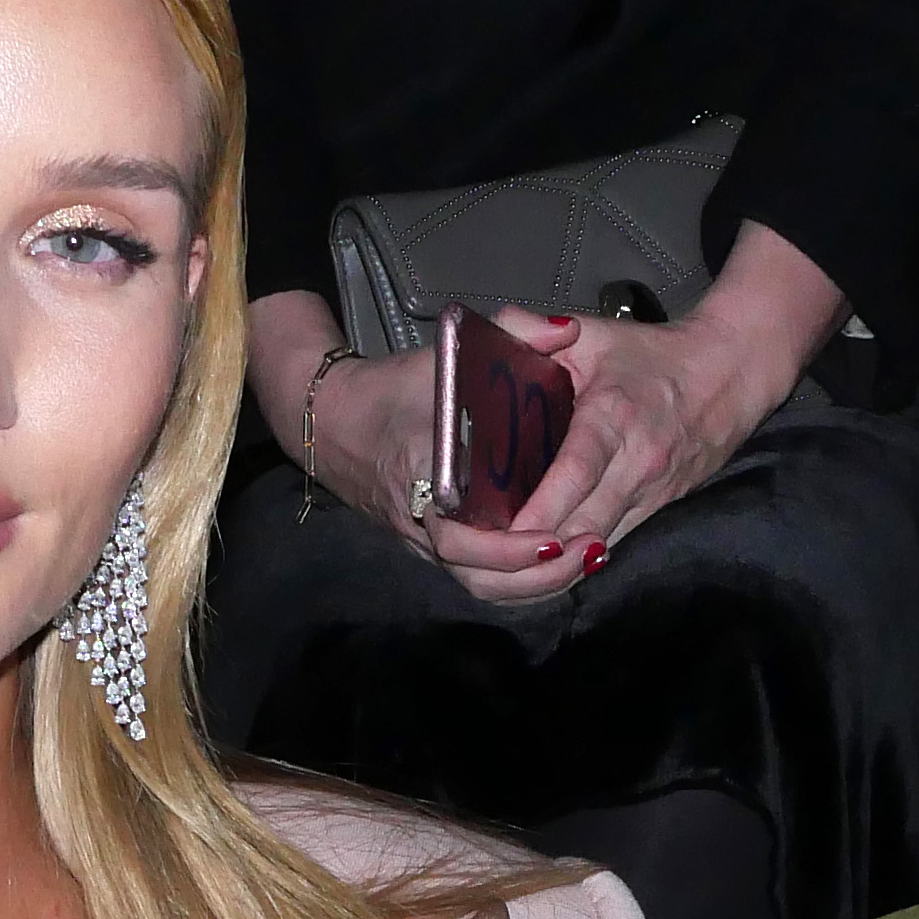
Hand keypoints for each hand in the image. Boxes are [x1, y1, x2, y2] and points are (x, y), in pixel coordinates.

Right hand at [287, 336, 586, 606]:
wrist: (331, 422)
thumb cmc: (389, 390)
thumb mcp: (443, 354)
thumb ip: (508, 335)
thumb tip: (565, 331)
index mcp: (419, 475)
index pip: (457, 535)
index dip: (504, 548)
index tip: (549, 539)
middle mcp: (420, 523)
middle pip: (477, 577)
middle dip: (535, 575)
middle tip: (587, 549)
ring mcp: (425, 543)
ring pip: (481, 587)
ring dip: (535, 583)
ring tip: (585, 558)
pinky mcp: (434, 550)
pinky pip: (479, 579)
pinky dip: (522, 580)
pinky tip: (562, 563)